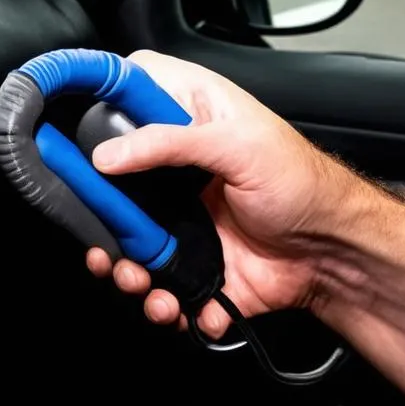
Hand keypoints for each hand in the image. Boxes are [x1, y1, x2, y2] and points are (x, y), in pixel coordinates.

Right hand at [87, 50, 366, 338]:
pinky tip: (174, 304)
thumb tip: (109, 154)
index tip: (75, 141)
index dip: (96, 114)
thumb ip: (170, 141)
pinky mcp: (189, 266)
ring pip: (126, 247)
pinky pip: (159, 288)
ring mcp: (178, 222)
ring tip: (139, 281)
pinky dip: (160, 304)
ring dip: (124, 272)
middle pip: (111, 189)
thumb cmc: (301, 183)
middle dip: (99, 222)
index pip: (124, 101)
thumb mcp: (238, 143)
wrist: (330, 253)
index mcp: (186, 123)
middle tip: (101, 242)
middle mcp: (174, 172)